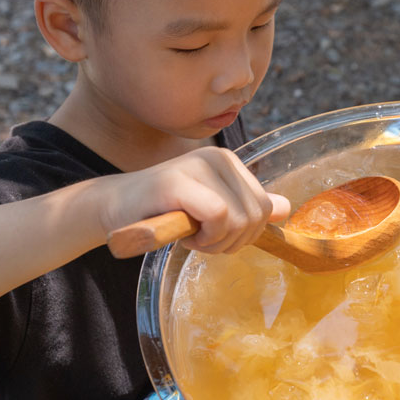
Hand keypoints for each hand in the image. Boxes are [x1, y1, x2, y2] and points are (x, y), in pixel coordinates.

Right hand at [101, 147, 290, 253]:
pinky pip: (219, 216)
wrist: (114, 208)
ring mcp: (198, 166)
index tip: (218, 236)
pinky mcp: (178, 182)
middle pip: (256, 215)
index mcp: (229, 163)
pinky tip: (186, 236)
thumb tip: (285, 208)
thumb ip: (245, 207)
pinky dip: (206, 237)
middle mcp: (218, 157)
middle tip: (203, 240)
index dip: (247, 234)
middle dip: (233, 241)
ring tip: (191, 236)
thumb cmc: (164, 211)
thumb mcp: (212, 209)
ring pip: (240, 218)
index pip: (265, 207)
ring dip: (216, 242)